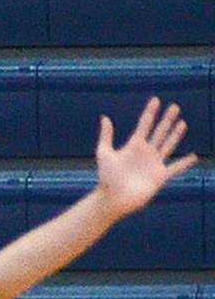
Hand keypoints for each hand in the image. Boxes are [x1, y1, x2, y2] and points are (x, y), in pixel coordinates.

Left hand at [93, 97, 197, 218]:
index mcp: (133, 145)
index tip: (156, 100)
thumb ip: (106, 136)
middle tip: (175, 106)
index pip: (144, 124)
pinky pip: (175, 168)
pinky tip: (193, 157)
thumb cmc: (106, 177)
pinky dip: (185, 163)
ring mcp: (154, 163)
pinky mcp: (160, 176)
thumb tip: (104, 117)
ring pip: (168, 145)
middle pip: (159, 131)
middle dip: (167, 119)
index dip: (150, 112)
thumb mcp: (104, 153)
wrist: (113, 198)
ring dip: (176, 134)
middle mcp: (146, 152)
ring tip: (182, 123)